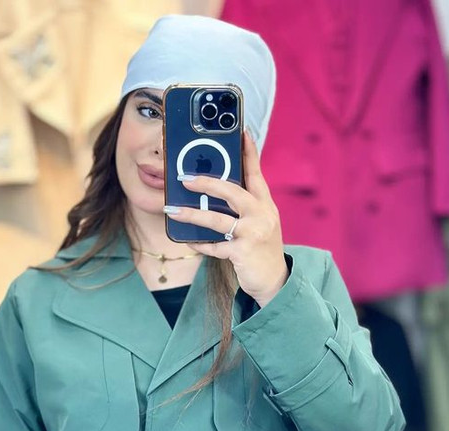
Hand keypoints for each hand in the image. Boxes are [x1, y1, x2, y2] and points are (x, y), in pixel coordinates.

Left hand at [164, 130, 288, 306]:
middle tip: (185, 178)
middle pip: (233, 191)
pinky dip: (200, 243)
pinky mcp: (244, 252)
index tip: (241, 131)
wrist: (275, 281)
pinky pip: (215, 245)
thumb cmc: (261, 249)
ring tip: (173, 210)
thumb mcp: (259, 223)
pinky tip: (188, 239)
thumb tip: (211, 194)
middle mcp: (262, 215)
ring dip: (192, 214)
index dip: (249, 152)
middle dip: (207, 183)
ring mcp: (254, 233)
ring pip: (218, 220)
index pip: (256, 173)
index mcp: (265, 204)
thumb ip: (243, 207)